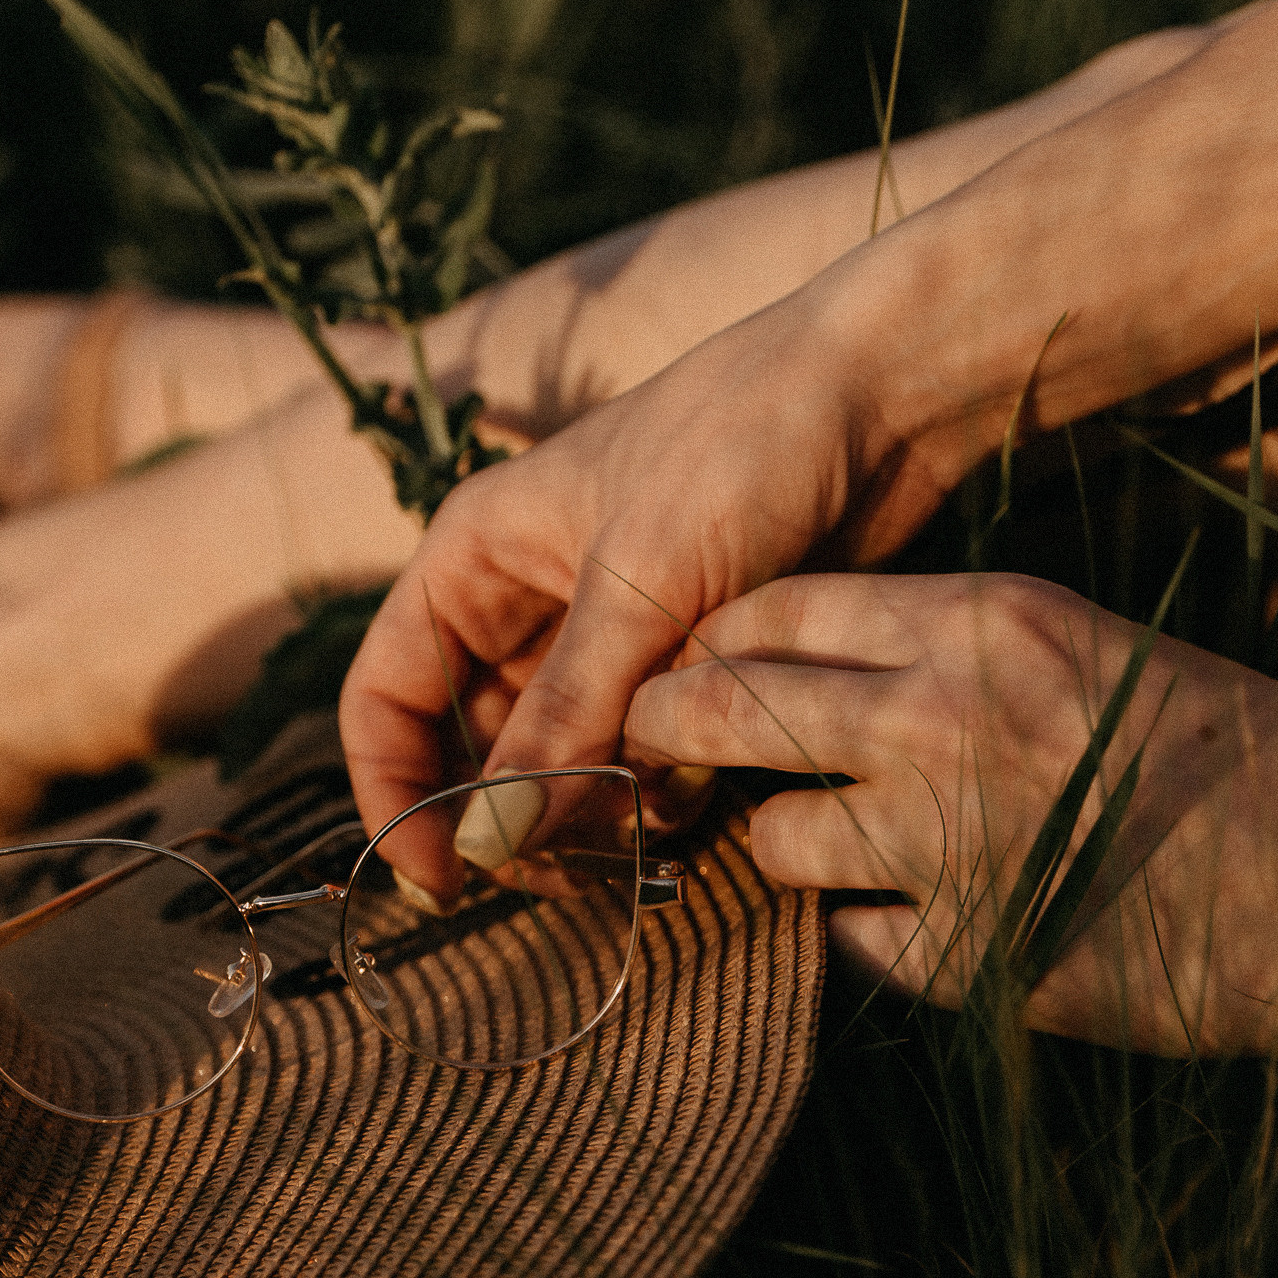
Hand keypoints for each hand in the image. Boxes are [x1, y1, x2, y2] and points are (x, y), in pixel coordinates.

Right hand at [338, 288, 933, 884]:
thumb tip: (486, 847)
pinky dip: (659, 796)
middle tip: (563, 880)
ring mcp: (610, 638)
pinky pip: (642, 759)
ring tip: (643, 837)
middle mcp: (529, 603)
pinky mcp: (685, 663)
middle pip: (473, 749)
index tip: (441, 879)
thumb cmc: (743, 447)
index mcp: (477, 558)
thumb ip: (563, 722)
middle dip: (507, 820)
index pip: (388, 695)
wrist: (888, 397)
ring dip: (590, 816)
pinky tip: (700, 802)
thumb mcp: (638, 588)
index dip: (396, 793)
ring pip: (562, 766)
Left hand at [623, 569, 1277, 1056]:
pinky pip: (843, 942)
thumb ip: (942, 647)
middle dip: (670, 731)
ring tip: (826, 844)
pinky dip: (859, 935)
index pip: (774, 609)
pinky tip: (911, 919)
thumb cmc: (1221, 754)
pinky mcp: (962, 957)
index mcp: (983, 621)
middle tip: (661, 751)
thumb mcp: (1079, 646)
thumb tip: (794, 664)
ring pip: (770, 838)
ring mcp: (945, 844)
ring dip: (781, 845)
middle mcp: (946, 719)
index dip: (712, 642)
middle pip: (723, 708)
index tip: (696, 666)